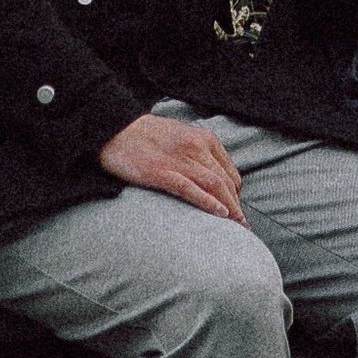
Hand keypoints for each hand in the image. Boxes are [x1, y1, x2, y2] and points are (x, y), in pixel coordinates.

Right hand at [98, 112, 244, 221]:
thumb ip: (200, 153)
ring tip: (237, 227)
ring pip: (214, 186)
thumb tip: (214, 178)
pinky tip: (219, 214)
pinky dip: (208, 202)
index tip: (237, 211)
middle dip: (237, 206)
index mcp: (203, 138)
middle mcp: (196, 147)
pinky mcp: (161, 172)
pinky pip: (191, 189)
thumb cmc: (147, 136)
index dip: (236, 195)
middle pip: (226, 181)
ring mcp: (179, 160)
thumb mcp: (181, 136)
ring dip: (230, 208)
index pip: (230, 172)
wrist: (114, 130)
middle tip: (242, 226)